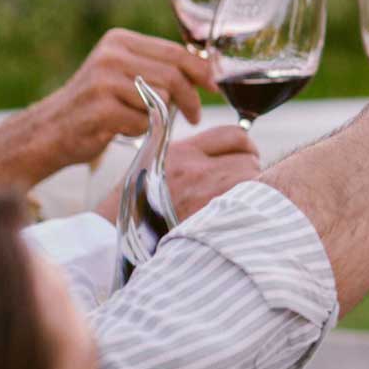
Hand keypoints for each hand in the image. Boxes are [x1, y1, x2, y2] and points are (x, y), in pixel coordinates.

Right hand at [22, 29, 213, 177]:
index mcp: (119, 41)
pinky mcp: (102, 107)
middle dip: (191, 99)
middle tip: (195, 116)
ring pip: (162, 100)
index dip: (201, 70)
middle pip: (174, 76)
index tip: (214, 86)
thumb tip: (206, 69)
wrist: (48, 132)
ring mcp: (105, 80)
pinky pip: (144, 122)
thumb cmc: (95, 106)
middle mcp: (112, 55)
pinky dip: (140, 130)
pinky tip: (120, 129)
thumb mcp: (122, 74)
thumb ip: (156, 67)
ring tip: (137, 121)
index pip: (175, 52)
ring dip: (158, 117)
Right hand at [92, 126, 260, 221]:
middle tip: (242, 177)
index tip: (245, 152)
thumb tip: (220, 143)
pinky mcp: (212, 217)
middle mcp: (197, 168)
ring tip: (239, 195)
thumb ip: (187, 150)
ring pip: (252, 177)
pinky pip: (246, 202)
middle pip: (248, 156)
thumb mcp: (154, 161)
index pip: (233, 134)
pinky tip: (234, 210)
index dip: (244, 143)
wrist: (116, 233)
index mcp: (183, 151)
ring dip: (252, 185)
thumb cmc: (135, 199)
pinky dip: (247, 204)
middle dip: (249, 165)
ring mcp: (206, 193)